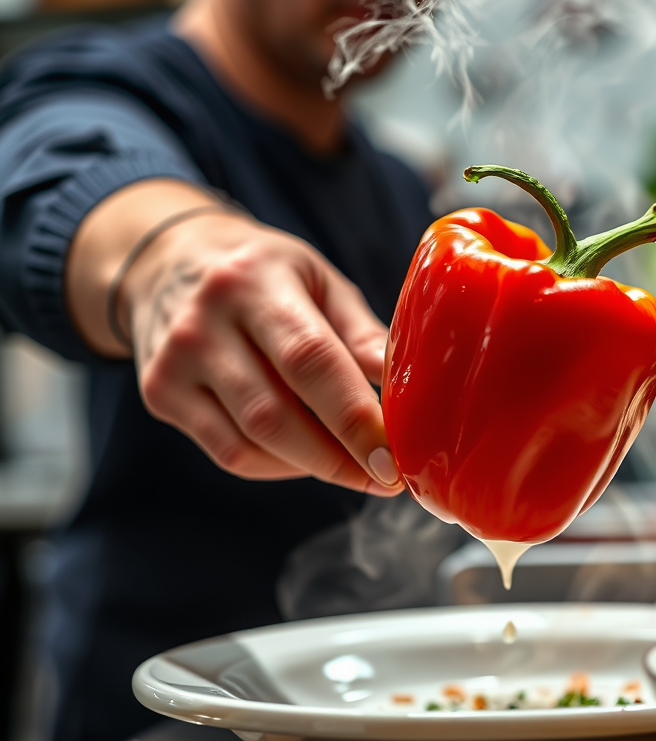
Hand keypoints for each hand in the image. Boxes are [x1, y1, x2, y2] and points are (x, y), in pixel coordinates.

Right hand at [68, 180, 402, 494]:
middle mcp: (204, 322)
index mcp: (253, 281)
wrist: (169, 262)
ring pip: (250, 443)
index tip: (393, 459)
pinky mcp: (160, 395)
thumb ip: (362, 333)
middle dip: (339, 458)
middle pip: (275, 414)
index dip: (354, 418)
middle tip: (386, 478)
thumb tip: (410, 387)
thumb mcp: (319, 280)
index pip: (309, 360)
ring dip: (314, 466)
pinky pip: (230, 453)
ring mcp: (173, 363)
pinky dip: (278, 465)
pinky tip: (308, 455)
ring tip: (355, 467)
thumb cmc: (266, 273)